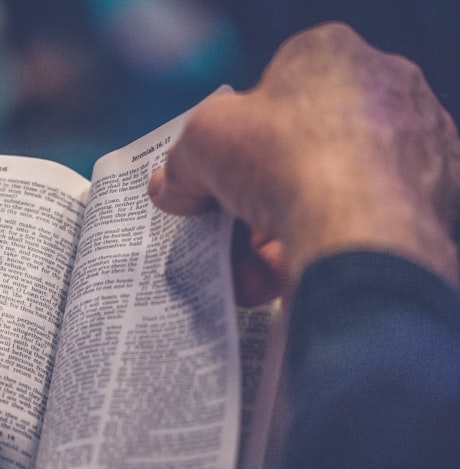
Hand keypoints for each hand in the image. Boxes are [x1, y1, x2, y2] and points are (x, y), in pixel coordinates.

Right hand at [150, 22, 459, 289]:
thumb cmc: (284, 159)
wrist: (358, 231)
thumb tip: (173, 188)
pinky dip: (309, 256)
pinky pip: (351, 234)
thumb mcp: (201, 142)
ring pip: (324, 198)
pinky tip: (269, 282)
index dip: (234, 134)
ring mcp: (410, 153)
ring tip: (241, 267)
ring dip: (272, 235)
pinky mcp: (426, 209)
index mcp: (331, 57)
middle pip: (298, 149)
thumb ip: (182, 161)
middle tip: (223, 225)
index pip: (273, 89)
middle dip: (253, 194)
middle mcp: (382, 95)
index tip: (211, 172)